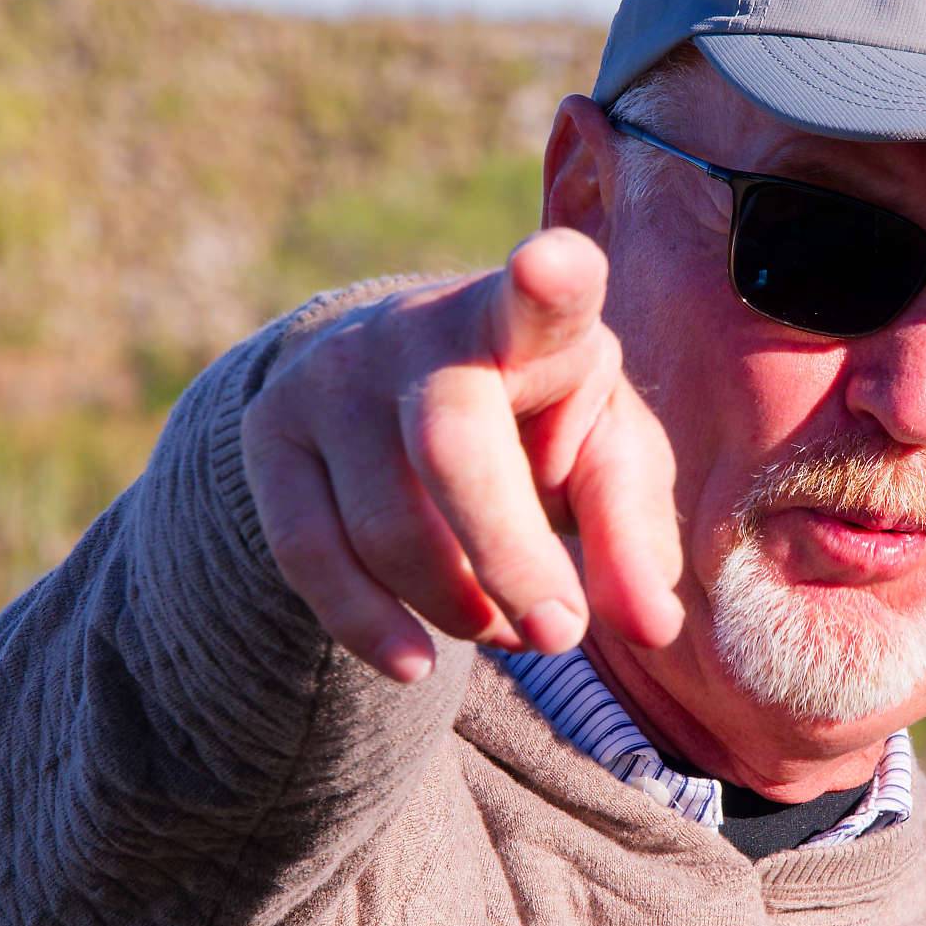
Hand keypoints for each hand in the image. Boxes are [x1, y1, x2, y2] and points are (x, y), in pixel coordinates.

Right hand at [240, 228, 684, 681]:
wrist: (397, 381)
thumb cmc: (538, 420)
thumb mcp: (603, 458)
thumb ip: (634, 536)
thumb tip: (655, 632)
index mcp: (526, 320)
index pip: (542, 298)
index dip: (550, 281)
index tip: (552, 264)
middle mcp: (419, 330)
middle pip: (450, 447)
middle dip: (511, 556)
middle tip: (561, 634)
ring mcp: (333, 376)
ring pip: (387, 528)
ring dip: (460, 607)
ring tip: (509, 626)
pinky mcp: (271, 432)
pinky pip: (310, 555)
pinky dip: (369, 625)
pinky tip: (416, 661)